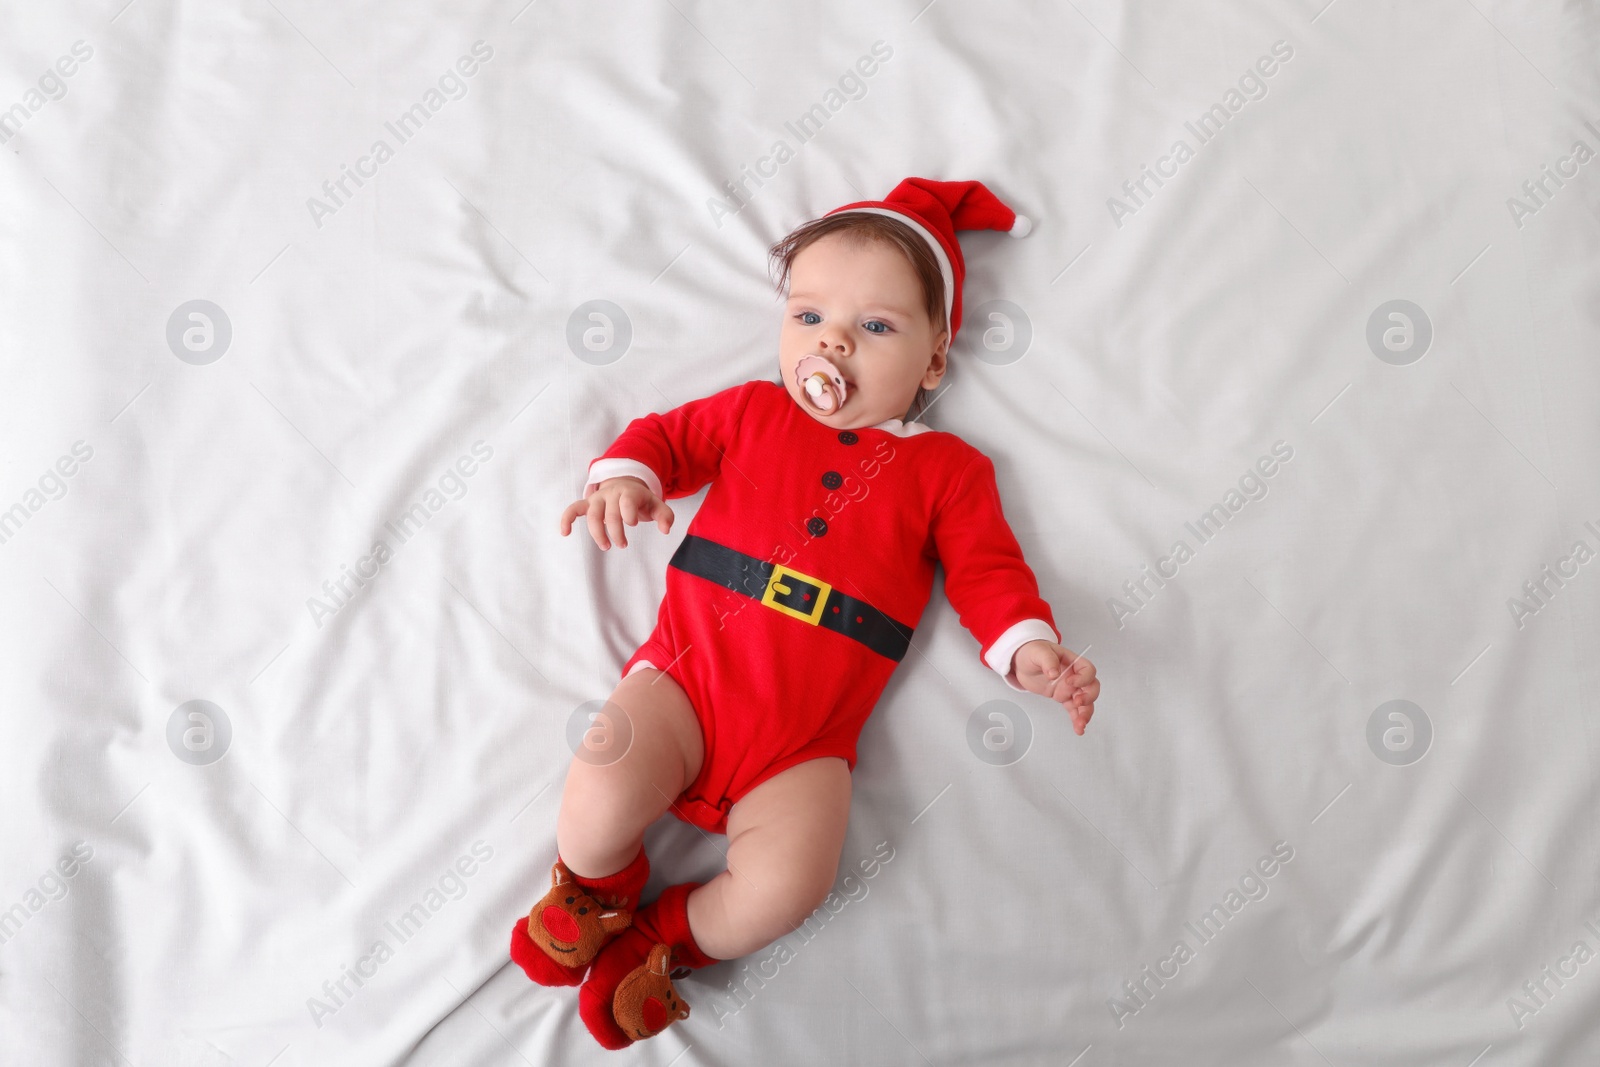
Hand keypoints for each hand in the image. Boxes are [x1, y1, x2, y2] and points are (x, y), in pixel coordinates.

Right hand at [559, 476, 673, 549]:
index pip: (627, 501)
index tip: (633, 523)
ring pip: (592, 514)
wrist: (625, 485)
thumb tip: (666, 530)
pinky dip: (567, 518)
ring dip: (597, 532)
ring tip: (606, 546)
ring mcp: (598, 498)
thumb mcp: (656, 505)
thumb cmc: (641, 500)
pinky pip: (573, 509)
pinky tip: (565, 532)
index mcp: (629, 492)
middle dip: (615, 531)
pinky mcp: (587, 504)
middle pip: (610, 512)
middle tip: (622, 545)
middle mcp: (611, 493)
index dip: (629, 513)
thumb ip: (665, 516)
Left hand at [1011, 641, 1098, 734]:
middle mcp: (1074, 676)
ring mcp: (1069, 688)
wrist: (1022, 662)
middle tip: (1078, 703)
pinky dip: (1077, 719)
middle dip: (1088, 697)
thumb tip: (1054, 672)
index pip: (1087, 670)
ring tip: (1081, 724)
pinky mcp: (1062, 697)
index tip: (1071, 682)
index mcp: (1072, 662)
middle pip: (1091, 687)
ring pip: (1085, 702)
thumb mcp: (1039, 652)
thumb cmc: (1033, 652)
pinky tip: (1078, 727)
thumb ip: (1048, 661)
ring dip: (1085, 713)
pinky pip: (1074, 710)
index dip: (1083, 678)